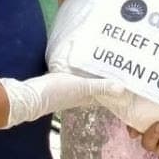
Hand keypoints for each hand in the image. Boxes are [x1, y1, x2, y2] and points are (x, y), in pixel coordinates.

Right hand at [0, 72, 124, 128]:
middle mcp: (79, 96)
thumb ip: (100, 87)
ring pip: (87, 82)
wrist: (30, 96)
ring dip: (94, 75)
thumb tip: (123, 89)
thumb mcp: (81, 87)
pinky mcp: (58, 83)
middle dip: (107, 80)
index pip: (106, 95)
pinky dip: (82, 70)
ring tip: (103, 60)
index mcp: (86, 97)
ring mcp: (69, 90)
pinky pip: (75, 76)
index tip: (128, 80)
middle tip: (118, 66)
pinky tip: (82, 62)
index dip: (116, 90)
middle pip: (98, 88)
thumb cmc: (57, 92)